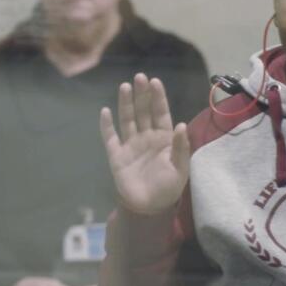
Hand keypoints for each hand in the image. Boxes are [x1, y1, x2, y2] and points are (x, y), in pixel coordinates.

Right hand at [100, 73, 189, 214]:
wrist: (149, 207)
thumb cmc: (168, 188)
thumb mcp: (181, 169)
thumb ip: (181, 147)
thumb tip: (180, 124)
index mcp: (163, 138)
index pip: (160, 113)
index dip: (158, 98)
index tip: (155, 81)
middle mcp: (146, 137)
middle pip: (143, 111)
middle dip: (142, 94)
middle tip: (139, 77)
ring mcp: (130, 145)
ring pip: (127, 119)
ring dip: (125, 103)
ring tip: (125, 87)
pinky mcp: (116, 155)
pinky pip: (110, 137)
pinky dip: (106, 125)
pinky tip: (105, 111)